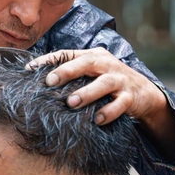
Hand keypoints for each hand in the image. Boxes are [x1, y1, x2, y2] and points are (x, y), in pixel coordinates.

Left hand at [29, 49, 165, 126]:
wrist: (145, 94)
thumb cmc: (109, 83)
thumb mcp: (92, 74)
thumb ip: (72, 76)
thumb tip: (41, 86)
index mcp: (93, 56)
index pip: (67, 54)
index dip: (48, 60)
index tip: (29, 69)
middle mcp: (106, 64)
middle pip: (86, 63)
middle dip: (67, 71)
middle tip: (50, 82)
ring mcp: (120, 80)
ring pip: (104, 83)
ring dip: (87, 93)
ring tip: (71, 103)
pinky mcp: (130, 97)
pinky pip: (120, 104)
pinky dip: (108, 112)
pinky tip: (97, 120)